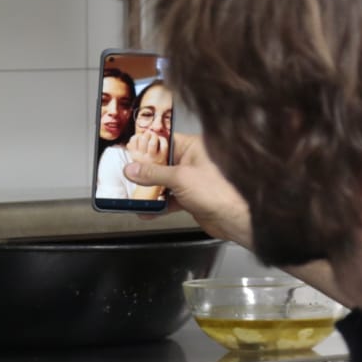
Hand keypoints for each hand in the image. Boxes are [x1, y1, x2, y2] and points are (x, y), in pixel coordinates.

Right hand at [123, 132, 252, 246]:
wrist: (234, 219)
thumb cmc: (220, 191)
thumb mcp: (180, 178)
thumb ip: (153, 173)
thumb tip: (133, 169)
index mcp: (194, 147)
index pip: (165, 141)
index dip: (147, 147)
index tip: (130, 151)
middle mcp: (193, 162)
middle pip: (162, 163)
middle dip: (145, 171)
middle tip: (127, 174)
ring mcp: (192, 181)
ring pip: (165, 183)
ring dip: (150, 190)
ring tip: (133, 194)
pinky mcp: (191, 198)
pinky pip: (170, 199)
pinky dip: (158, 205)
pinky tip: (147, 210)